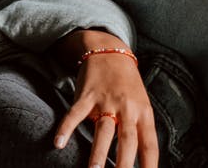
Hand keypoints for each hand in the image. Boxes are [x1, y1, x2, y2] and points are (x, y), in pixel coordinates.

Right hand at [52, 33, 158, 167]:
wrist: (110, 51)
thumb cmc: (128, 85)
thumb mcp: (141, 105)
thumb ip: (140, 130)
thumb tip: (141, 161)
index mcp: (144, 113)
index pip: (149, 144)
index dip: (150, 165)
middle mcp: (127, 108)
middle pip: (127, 140)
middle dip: (123, 164)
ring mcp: (106, 101)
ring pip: (103, 129)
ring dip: (98, 152)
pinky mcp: (87, 95)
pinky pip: (75, 113)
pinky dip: (66, 128)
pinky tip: (58, 143)